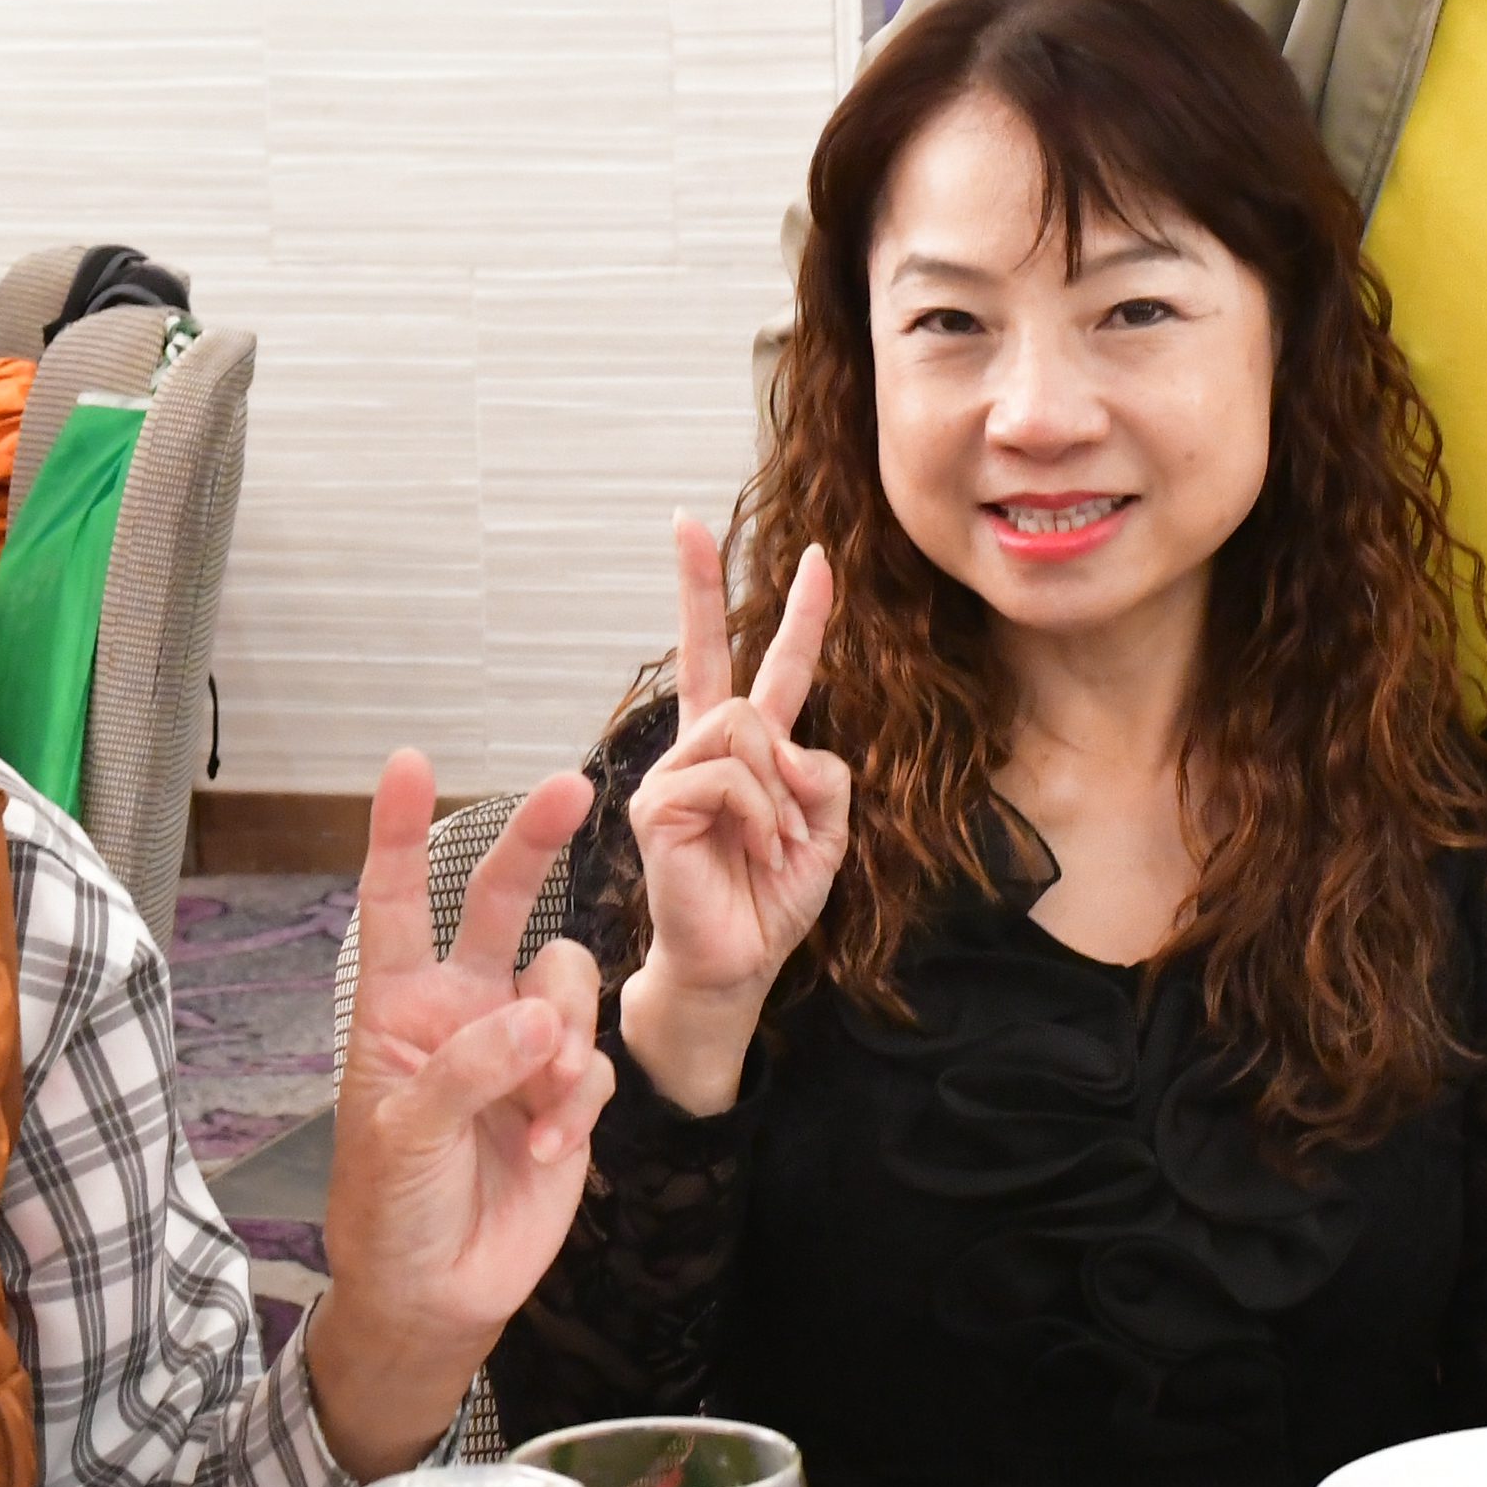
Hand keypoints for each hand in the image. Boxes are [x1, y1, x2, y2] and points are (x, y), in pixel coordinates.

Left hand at [302, 751, 610, 1475]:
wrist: (436, 1294)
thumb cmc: (389, 1211)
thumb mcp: (400, 1135)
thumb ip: (466, 1069)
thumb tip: (536, 1022)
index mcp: (399, 1008)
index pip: (396, 902)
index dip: (397, 832)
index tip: (407, 763)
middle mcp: (463, 1011)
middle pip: (502, 903)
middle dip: (533, 842)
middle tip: (569, 789)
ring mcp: (519, 1051)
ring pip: (568, 984)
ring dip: (560, 1038)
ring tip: (538, 1109)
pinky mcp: (566, 1097)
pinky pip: (593, 1066)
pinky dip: (577, 1105)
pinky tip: (549, 1153)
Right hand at [619, 520, 846, 1119]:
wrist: (736, 966)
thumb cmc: (771, 902)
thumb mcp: (828, 830)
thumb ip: (823, 773)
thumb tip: (785, 743)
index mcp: (749, 753)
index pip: (768, 669)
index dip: (798, 615)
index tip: (815, 556)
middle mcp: (703, 753)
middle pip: (709, 658)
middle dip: (695, 585)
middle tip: (681, 519)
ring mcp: (674, 774)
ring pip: (748, 727)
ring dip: (783, 796)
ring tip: (774, 847)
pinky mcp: (658, 804)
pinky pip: (732, 776)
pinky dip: (762, 817)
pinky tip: (754, 854)